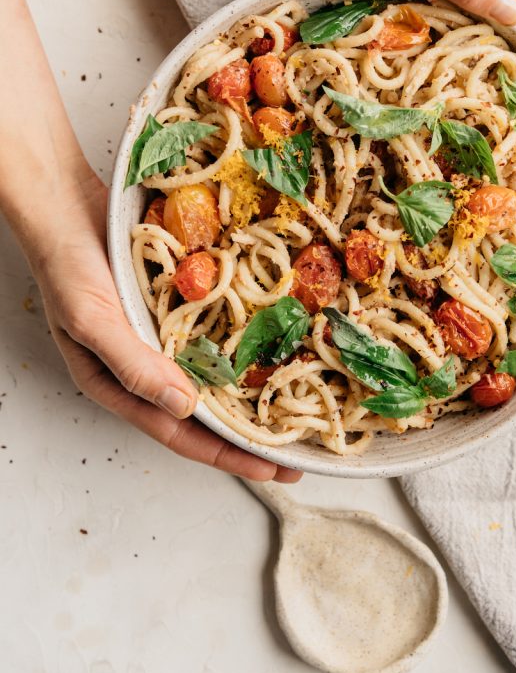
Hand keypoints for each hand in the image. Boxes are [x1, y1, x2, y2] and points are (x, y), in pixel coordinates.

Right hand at [30, 168, 300, 483]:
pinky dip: (240, 350)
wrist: (64, 205)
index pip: (181, 433)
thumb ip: (134, 365)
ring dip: (248, 397)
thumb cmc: (66, 266)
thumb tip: (185, 407)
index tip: (271, 468)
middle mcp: (144, 368)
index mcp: (118, 385)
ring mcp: (161, 338)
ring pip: (212, 379)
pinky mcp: (174, 308)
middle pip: (203, 414)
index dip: (227, 454)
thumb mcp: (92, 321)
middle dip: (247, 438)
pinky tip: (270, 352)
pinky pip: (213, 337)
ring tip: (290, 411)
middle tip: (294, 455)